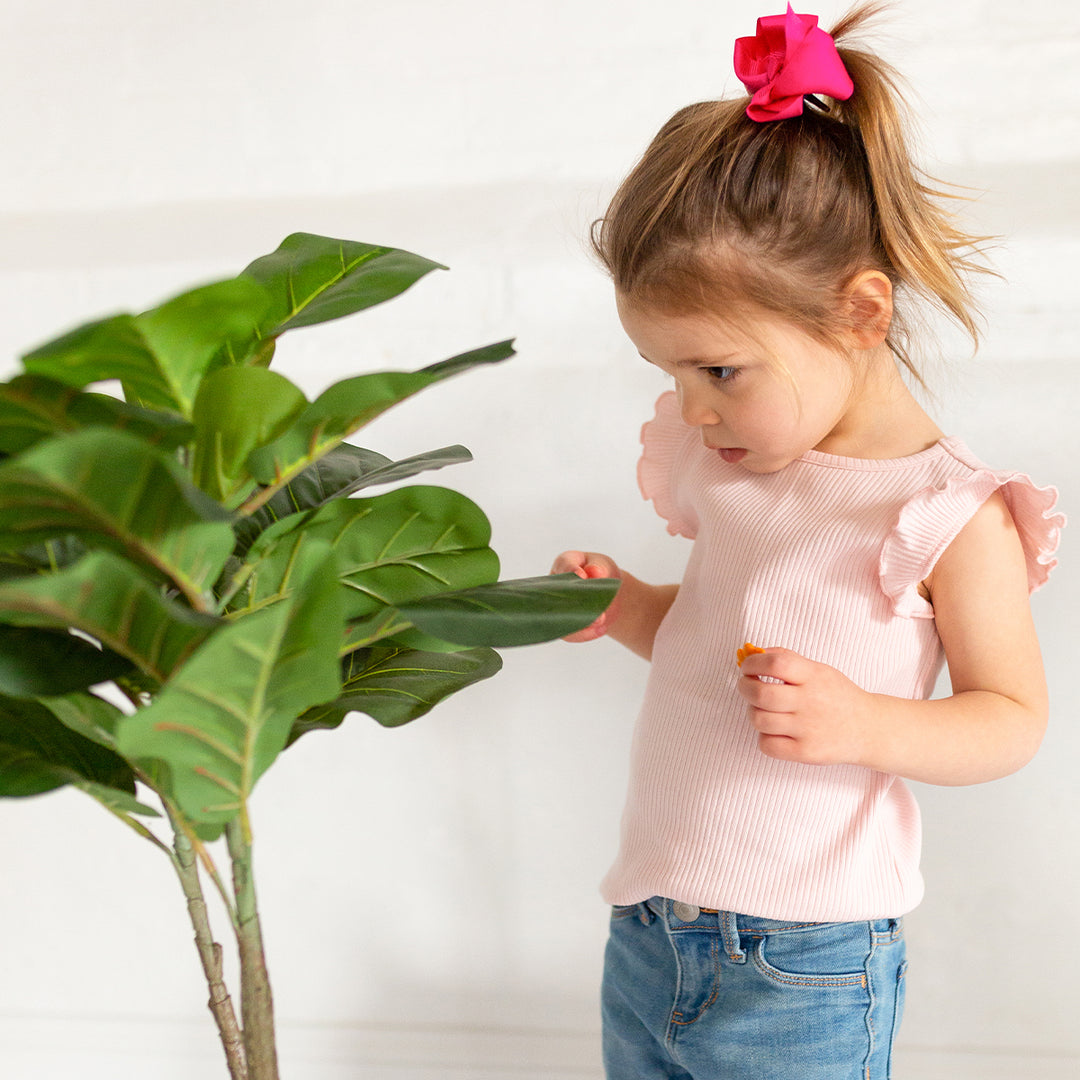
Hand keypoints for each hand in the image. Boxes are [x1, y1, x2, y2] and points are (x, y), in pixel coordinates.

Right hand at [550, 550, 621, 641]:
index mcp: (564, 564)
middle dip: (576, 604)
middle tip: (598, 614)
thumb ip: (600, 567)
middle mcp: (554, 585)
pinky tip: (601, 629)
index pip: (563, 564)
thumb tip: (594, 572)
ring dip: (581, 624)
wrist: (608, 596)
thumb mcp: (604, 566)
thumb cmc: (602, 573)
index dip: (570, 570)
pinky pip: (568, 634)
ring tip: (602, 622)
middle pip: (557, 595)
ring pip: (559, 618)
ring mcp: (555, 606)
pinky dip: (585, 634)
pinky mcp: (562, 624)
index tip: (582, 576)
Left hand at [736, 647, 875, 766]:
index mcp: (814, 676)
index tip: (747, 667)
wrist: (868, 729)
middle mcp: (811, 701)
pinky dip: (765, 738)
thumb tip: (754, 653)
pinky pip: (767, 745)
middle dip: (744, 688)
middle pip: (761, 694)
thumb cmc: (837, 696)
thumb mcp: (819, 670)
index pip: (776, 663)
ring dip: (754, 713)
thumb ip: (788, 659)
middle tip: (746, 686)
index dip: (753, 663)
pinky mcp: (806, 752)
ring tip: (764, 710)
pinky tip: (775, 731)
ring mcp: (808, 729)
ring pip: (759, 720)